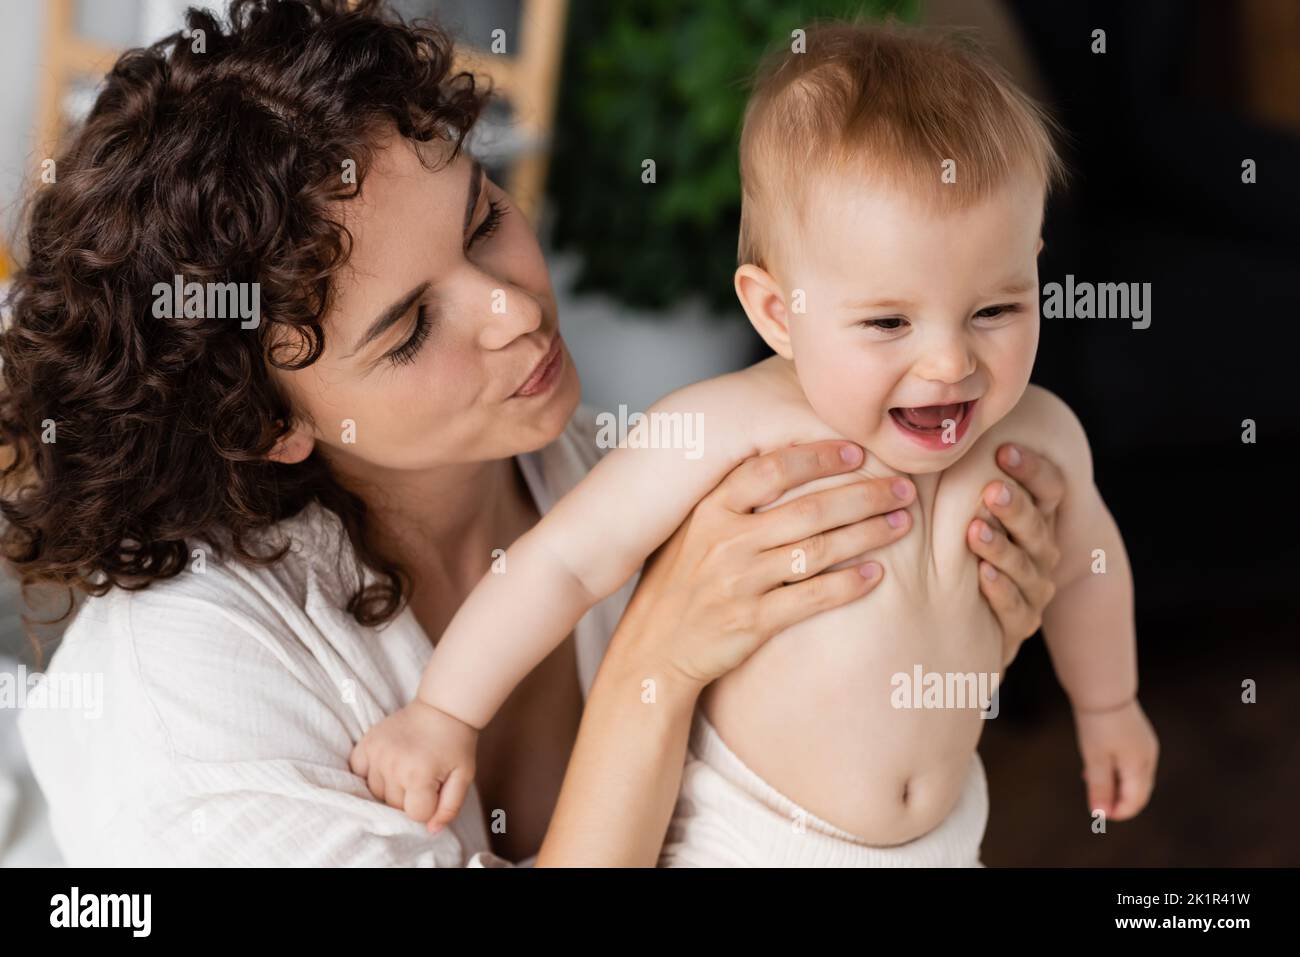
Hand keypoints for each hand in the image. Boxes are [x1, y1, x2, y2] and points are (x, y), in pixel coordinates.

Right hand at [348, 700, 478, 833]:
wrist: (441, 709)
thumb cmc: (455, 745)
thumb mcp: (464, 776)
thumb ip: (450, 807)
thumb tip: (431, 830)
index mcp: (419, 774)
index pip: (415, 814)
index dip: (428, 807)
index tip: (436, 791)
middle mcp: (393, 765)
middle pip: (393, 805)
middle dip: (409, 799)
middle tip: (422, 781)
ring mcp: (376, 754)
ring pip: (375, 793)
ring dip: (390, 789)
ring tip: (406, 772)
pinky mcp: (365, 744)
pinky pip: (357, 773)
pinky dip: (368, 775)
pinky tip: (385, 768)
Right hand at [612, 440, 913, 688]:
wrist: (651, 650)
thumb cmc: (678, 584)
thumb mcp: (691, 531)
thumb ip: (731, 499)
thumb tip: (788, 459)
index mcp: (709, 510)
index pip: (772, 469)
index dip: (820, 456)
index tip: (858, 451)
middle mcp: (724, 541)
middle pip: (808, 508)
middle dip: (864, 495)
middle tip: (902, 488)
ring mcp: (738, 582)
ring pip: (818, 549)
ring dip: (868, 534)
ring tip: (901, 523)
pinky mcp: (751, 622)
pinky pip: (812, 598)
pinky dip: (848, 584)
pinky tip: (875, 574)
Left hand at [966, 443, 1065, 666]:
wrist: (964, 625)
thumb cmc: (958, 552)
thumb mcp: (962, 513)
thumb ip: (959, 479)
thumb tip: (935, 434)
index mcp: (1034, 517)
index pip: (1049, 487)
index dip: (1032, 468)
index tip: (1004, 450)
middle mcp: (1041, 551)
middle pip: (1038, 526)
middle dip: (1014, 507)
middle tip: (991, 490)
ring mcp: (1034, 588)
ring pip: (1024, 566)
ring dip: (1000, 547)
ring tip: (974, 531)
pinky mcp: (1022, 622)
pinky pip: (1014, 606)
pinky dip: (999, 590)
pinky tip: (982, 574)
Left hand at [1072, 696, 1157, 820]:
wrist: (1103, 689)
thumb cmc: (1098, 724)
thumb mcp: (1095, 758)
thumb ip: (1099, 787)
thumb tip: (1100, 814)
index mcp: (1140, 767)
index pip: (1135, 801)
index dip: (1117, 812)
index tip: (1097, 814)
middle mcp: (1148, 758)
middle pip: (1138, 791)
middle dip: (1118, 801)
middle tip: (1095, 803)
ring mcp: (1145, 746)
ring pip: (1134, 777)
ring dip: (1116, 786)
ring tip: (1092, 785)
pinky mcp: (1138, 737)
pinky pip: (1131, 763)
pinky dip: (1116, 771)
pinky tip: (1097, 768)